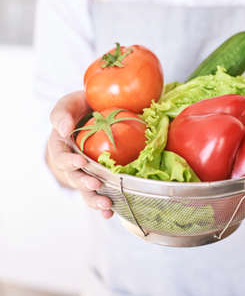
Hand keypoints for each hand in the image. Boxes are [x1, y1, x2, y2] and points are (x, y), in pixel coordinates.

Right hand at [47, 91, 113, 218]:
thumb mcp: (69, 105)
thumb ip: (62, 113)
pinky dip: (104, 206)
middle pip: (75, 178)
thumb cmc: (80, 110)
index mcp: (62, 147)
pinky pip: (102, 194)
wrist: (95, 116)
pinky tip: (111, 212)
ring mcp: (86, 174)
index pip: (61, 157)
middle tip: (95, 184)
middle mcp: (73, 164)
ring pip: (87, 191)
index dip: (69, 161)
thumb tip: (64, 129)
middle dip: (85, 183)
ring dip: (95, 199)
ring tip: (106, 205)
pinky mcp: (101, 179)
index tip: (80, 161)